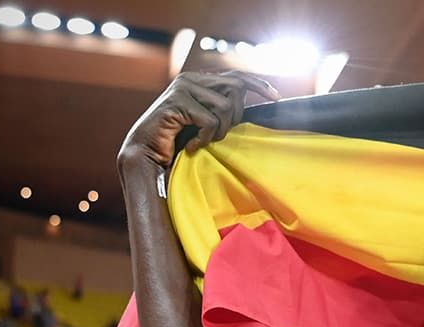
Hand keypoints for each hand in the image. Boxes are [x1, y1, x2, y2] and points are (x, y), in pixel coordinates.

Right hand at [118, 70, 279, 168]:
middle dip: (235, 117)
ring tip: (202, 139)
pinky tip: (192, 144)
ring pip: (226, 108)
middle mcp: (191, 79)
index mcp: (200, 80)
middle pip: (236, 89)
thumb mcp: (206, 121)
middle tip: (219, 134)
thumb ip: (223, 108)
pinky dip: (205, 138)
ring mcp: (183, 88)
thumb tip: (251, 104)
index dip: (258, 85)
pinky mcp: (176, 102)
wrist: (147, 152)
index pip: (236, 76)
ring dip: (219, 131)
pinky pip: (210, 121)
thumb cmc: (179, 140)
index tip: (276, 97)